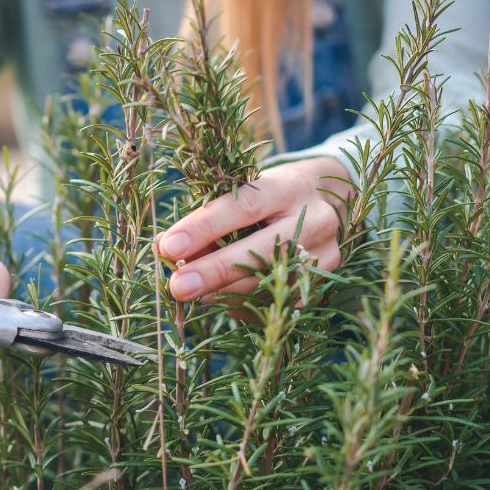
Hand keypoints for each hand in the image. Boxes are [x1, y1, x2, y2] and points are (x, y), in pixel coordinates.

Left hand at [157, 157, 350, 301]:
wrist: (326, 201)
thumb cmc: (268, 196)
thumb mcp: (241, 193)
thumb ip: (204, 217)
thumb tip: (164, 248)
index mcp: (288, 186)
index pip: (244, 206)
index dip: (204, 228)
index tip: (169, 247)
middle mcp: (314, 219)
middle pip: (261, 251)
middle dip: (214, 271)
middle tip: (177, 287)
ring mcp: (326, 253)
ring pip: (268, 282)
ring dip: (223, 291)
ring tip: (191, 290)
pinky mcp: (326, 281)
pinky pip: (277, 302)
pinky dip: (243, 302)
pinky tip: (222, 297)